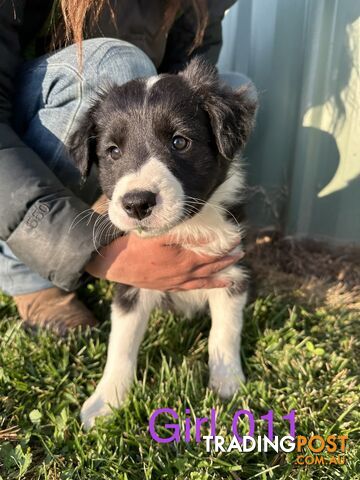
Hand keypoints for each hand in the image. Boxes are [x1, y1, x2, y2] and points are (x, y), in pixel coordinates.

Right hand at [85, 233, 242, 290]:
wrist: (117, 263)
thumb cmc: (137, 245)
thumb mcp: (163, 235)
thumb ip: (187, 236)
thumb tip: (208, 236)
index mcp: (185, 260)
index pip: (213, 254)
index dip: (226, 247)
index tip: (237, 239)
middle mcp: (184, 274)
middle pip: (211, 268)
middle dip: (227, 261)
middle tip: (240, 254)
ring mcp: (175, 282)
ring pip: (203, 281)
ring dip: (219, 278)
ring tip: (231, 277)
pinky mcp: (166, 287)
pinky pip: (189, 288)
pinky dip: (201, 287)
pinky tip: (205, 286)